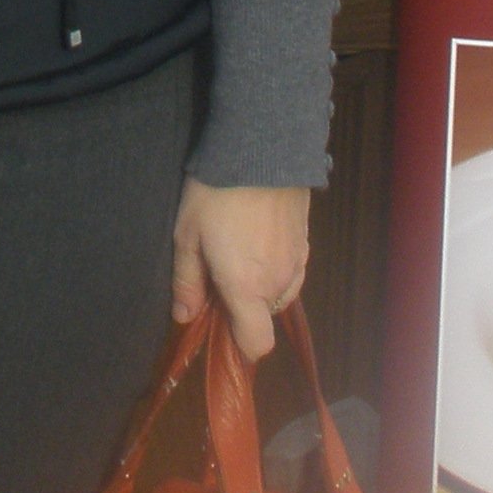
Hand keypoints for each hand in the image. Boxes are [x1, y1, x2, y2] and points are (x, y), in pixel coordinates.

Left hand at [171, 180, 310, 362]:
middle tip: (219, 274)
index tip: (220, 322)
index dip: (239, 344)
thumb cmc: (216, 195)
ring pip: (280, 294)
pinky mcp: (307, 242)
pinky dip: (276, 267)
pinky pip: (292, 271)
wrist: (261, 147)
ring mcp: (298, 262)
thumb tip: (185, 318)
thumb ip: (187, 282)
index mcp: (247, 288)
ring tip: (239, 251)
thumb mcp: (188, 236)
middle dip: (243, 306)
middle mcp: (278, 283)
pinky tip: (259, 238)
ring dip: (261, 286)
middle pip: (264, 316)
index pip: (257, 345)